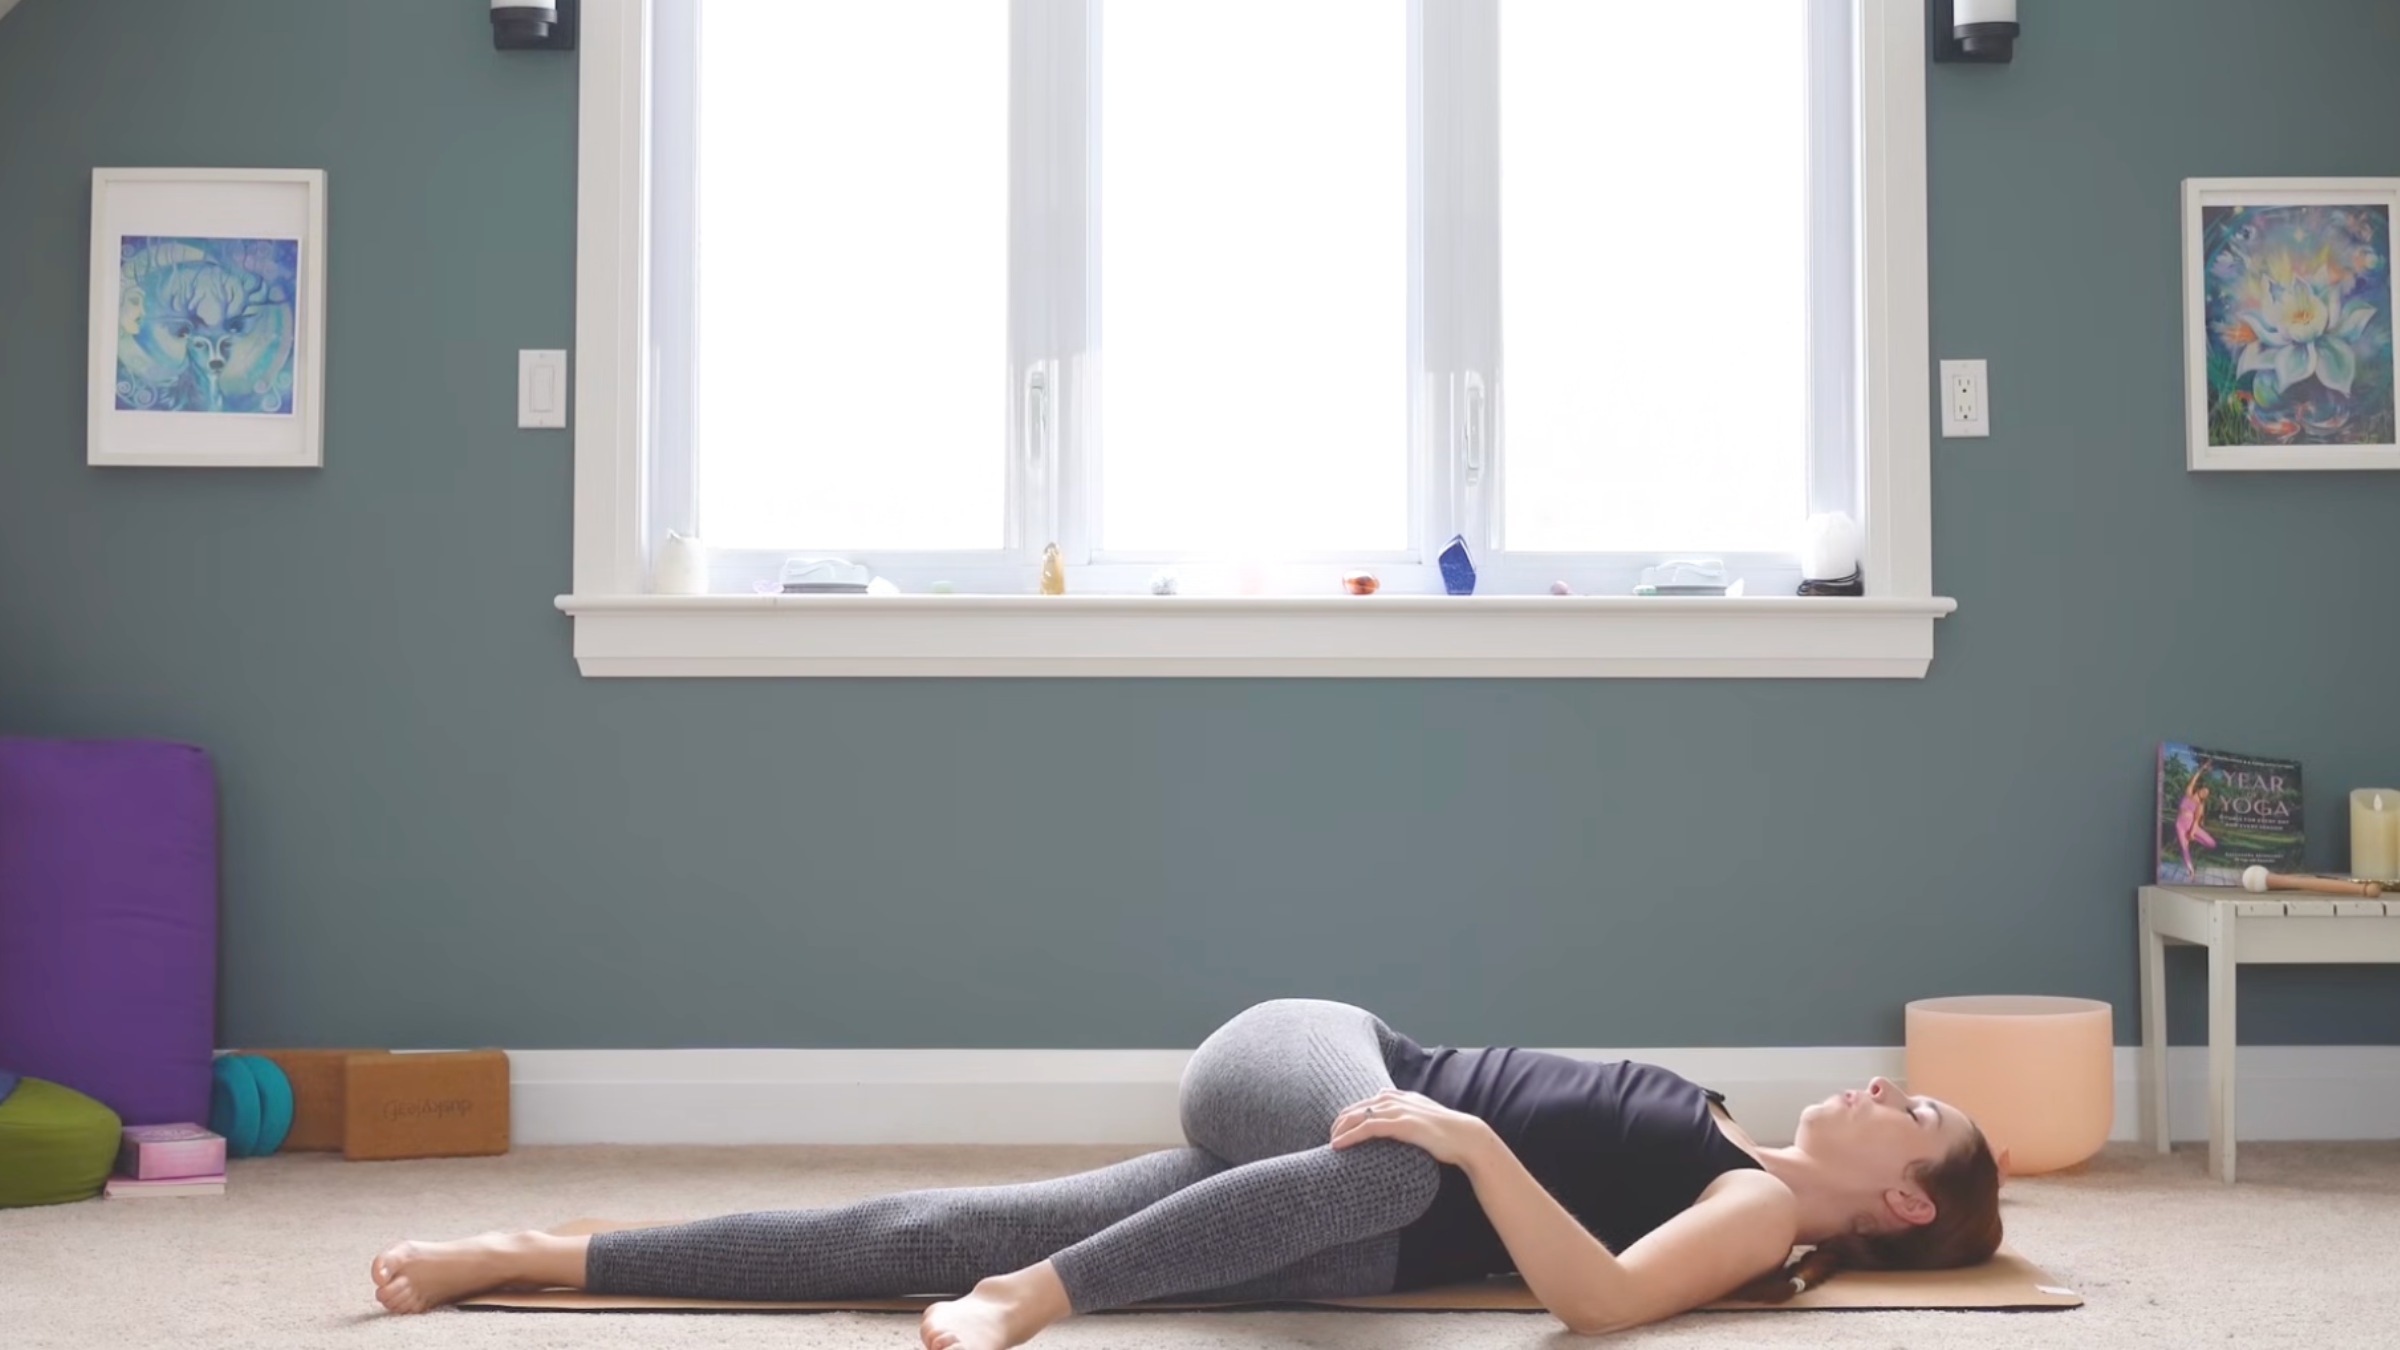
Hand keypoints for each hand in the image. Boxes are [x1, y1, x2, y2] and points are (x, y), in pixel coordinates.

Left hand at [1329, 1088, 1493, 1166]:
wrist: (1466, 1138)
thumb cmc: (1446, 1133)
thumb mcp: (1424, 1118)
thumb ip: (1407, 1112)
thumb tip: (1391, 1114)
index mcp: (1401, 1096)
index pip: (1365, 1102)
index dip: (1349, 1115)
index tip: (1338, 1129)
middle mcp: (1396, 1099)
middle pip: (1356, 1107)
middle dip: (1339, 1122)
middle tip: (1329, 1137)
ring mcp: (1398, 1110)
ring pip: (1357, 1116)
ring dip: (1339, 1129)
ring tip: (1329, 1142)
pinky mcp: (1401, 1124)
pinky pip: (1367, 1128)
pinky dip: (1349, 1136)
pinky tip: (1337, 1145)